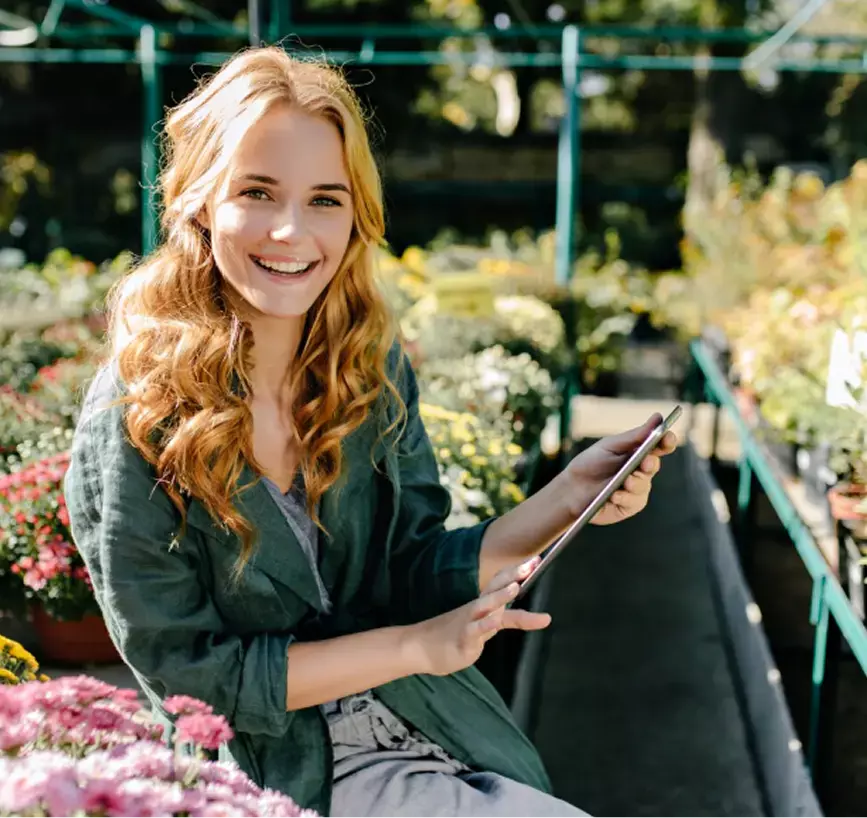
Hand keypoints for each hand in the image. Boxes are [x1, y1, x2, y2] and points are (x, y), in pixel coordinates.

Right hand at [408, 557, 551, 676]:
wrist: (423, 648)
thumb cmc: (457, 634)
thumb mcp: (484, 625)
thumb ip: (504, 617)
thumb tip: (523, 612)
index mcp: (483, 603)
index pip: (501, 582)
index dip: (518, 571)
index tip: (537, 560)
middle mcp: (477, 608)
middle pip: (496, 586)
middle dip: (514, 574)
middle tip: (533, 562)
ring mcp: (469, 621)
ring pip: (485, 606)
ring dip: (500, 596)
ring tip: (514, 587)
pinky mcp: (463, 639)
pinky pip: (474, 631)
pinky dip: (484, 626)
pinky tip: (494, 622)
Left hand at [565, 414, 677, 525]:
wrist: (572, 488)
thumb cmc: (591, 463)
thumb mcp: (610, 446)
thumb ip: (634, 436)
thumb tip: (658, 418)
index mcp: (639, 452)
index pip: (660, 446)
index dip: (667, 441)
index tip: (668, 437)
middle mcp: (642, 471)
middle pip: (654, 466)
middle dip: (650, 463)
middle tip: (646, 462)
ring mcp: (637, 489)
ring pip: (644, 485)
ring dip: (635, 482)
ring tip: (626, 481)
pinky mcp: (630, 505)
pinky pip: (634, 501)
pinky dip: (624, 497)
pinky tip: (615, 495)